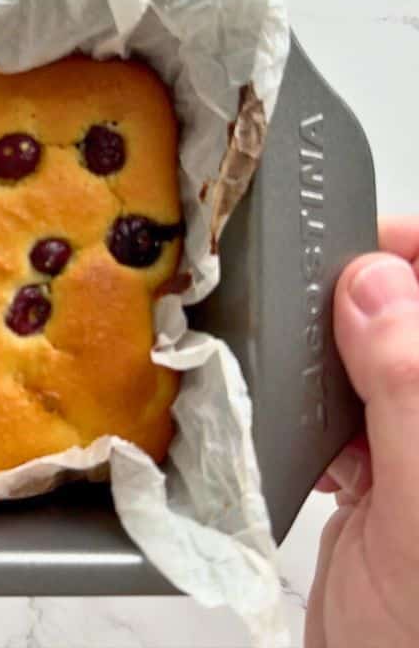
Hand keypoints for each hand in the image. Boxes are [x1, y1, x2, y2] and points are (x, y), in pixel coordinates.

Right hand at [307, 217, 418, 646]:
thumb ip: (414, 392)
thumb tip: (378, 286)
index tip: (371, 244)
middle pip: (416, 321)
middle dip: (372, 300)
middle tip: (313, 303)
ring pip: (380, 358)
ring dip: (338, 358)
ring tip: (312, 382)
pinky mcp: (385, 474)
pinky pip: (349, 409)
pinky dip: (321, 413)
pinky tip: (321, 447)